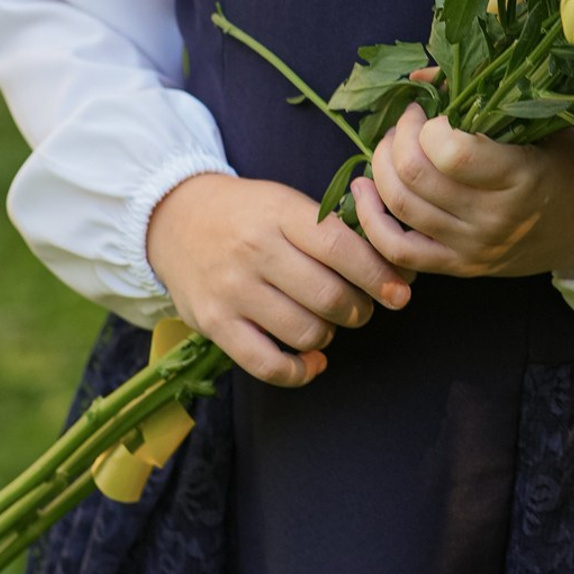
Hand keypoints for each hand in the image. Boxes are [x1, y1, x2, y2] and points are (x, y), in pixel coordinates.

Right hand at [145, 171, 415, 387]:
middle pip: (328, 296)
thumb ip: (332, 229)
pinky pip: (266, 364)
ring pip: (304, 331)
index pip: (340, 247)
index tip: (399, 291)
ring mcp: (232, 290)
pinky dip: (298, 371)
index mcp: (280, 214)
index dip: (377, 274)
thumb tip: (393, 264)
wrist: (174, 219)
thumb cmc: (248, 213)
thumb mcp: (286, 202)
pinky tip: (312, 362)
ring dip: (330, 335)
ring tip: (329, 323)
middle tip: (364, 307)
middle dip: (359, 309)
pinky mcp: (214, 324)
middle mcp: (255, 251)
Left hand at [353, 104, 573, 281]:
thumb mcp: (541, 120)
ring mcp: (474, 248)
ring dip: (380, 167)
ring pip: (400, 208)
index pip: (450, 153)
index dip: (428, 125)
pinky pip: (398, 252)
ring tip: (391, 145)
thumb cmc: (567, 161)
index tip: (432, 110)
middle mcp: (495, 218)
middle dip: (397, 138)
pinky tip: (365, 190)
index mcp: (521, 176)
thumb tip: (417, 76)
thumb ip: (483, 92)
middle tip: (408, 121)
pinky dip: (371, 221)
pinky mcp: (460, 268)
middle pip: (415, 177)